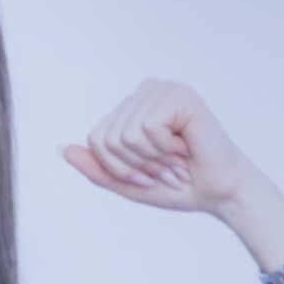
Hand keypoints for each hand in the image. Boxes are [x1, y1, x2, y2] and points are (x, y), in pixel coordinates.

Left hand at [65, 77, 273, 219]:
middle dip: (135, 166)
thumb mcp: (129, 183)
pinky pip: (146, 129)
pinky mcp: (180, 96)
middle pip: (107, 137)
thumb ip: (97, 169)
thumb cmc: (180, 186)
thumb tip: (62, 149)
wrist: (221, 193)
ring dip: (152, 160)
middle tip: (166, 170)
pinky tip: (186, 147)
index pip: (96, 138)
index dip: (118, 168)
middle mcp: (145, 92)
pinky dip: (165, 149)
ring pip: (125, 135)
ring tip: (177, 161)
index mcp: (132, 107)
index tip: (149, 175)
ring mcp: (163, 90)